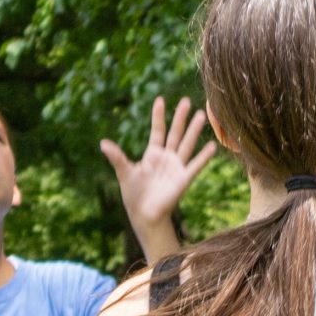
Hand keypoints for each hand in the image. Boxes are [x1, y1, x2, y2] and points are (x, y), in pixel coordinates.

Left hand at [101, 97, 217, 236]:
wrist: (144, 215)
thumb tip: (103, 143)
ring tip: (201, 114)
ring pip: (186, 144)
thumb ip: (117, 158)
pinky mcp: (183, 179)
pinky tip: (212, 146)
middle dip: (180, 117)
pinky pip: (195, 166)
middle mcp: (166, 157)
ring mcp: (176, 167)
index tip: (160, 99)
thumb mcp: (124, 173)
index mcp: (152, 154)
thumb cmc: (134, 194)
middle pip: (175, 133)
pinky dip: (203, 156)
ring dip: (193, 131)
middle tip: (186, 101)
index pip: (157, 130)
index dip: (158, 116)